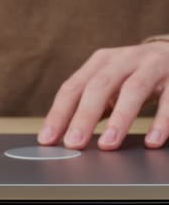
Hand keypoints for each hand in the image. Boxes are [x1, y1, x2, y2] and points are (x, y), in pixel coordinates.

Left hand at [37, 42, 168, 149]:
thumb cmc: (135, 76)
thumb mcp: (110, 85)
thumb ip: (91, 106)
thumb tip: (64, 138)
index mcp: (101, 62)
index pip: (73, 87)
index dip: (59, 113)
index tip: (47, 139)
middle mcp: (124, 60)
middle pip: (100, 86)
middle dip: (84, 116)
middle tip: (73, 143)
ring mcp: (152, 66)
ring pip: (134, 89)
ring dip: (120, 118)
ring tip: (108, 144)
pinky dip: (162, 121)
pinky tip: (152, 141)